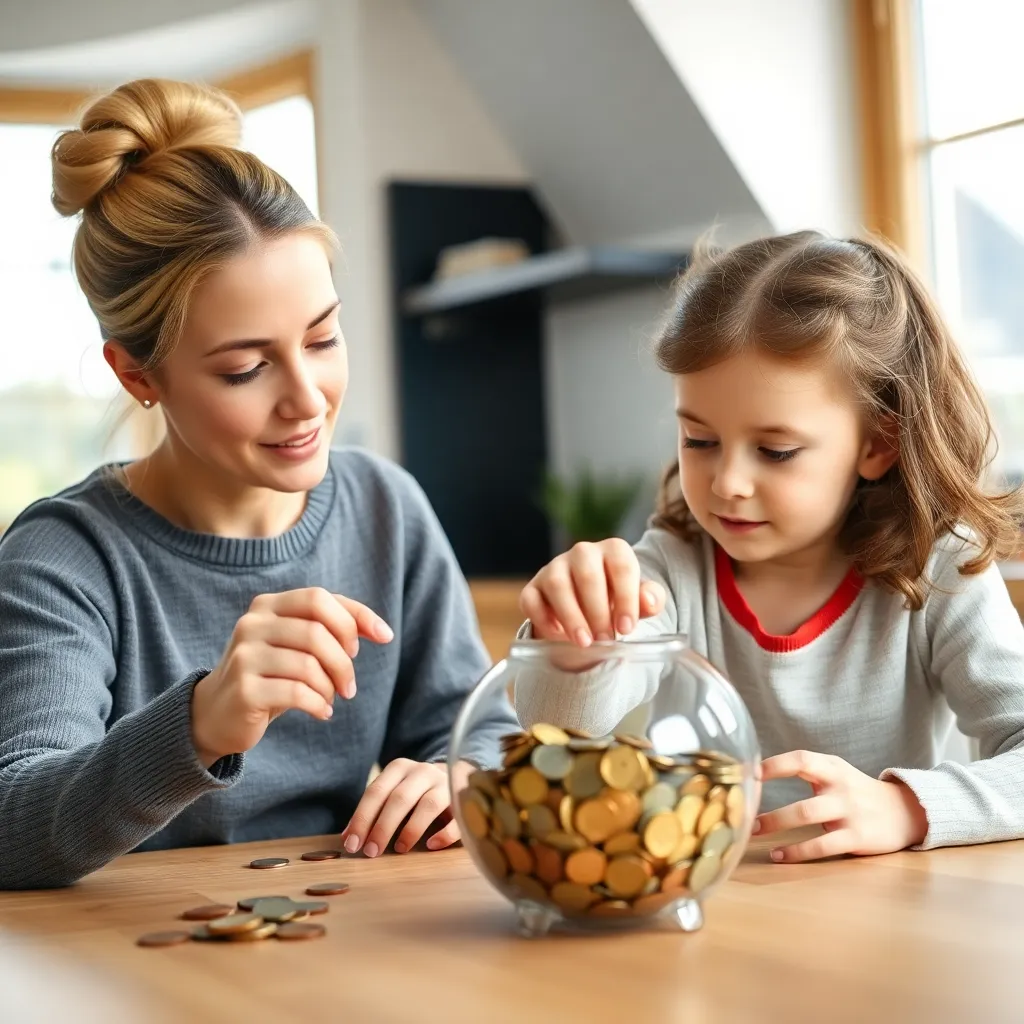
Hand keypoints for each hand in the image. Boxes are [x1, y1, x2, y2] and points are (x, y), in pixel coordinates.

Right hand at [191, 587, 392, 766]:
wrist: (215, 714)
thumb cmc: (270, 675)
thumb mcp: (297, 645)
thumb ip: (332, 628)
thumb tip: (383, 631)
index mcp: (267, 606)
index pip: (319, 598)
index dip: (357, 616)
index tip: (384, 638)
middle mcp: (251, 624)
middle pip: (317, 632)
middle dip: (344, 661)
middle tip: (349, 685)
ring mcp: (244, 656)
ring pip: (308, 664)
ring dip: (331, 686)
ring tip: (331, 699)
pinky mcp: (243, 689)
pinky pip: (296, 692)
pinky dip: (318, 703)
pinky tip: (322, 712)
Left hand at [341, 760, 472, 856]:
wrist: (454, 775)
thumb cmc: (414, 793)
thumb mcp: (391, 794)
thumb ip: (372, 812)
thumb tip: (348, 837)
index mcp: (400, 768)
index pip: (376, 791)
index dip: (362, 819)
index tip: (352, 845)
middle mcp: (423, 772)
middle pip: (400, 798)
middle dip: (382, 827)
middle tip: (371, 852)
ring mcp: (445, 784)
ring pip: (428, 805)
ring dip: (411, 829)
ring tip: (399, 849)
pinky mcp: (464, 801)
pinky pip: (456, 817)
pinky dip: (443, 833)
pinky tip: (431, 845)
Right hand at [519, 539, 665, 645]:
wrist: (588, 607)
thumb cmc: (617, 600)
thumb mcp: (639, 600)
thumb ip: (650, 599)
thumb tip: (649, 602)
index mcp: (613, 550)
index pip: (622, 566)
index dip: (626, 598)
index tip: (626, 628)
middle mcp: (582, 553)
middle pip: (588, 575)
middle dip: (597, 611)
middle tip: (605, 639)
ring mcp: (555, 567)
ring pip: (557, 584)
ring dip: (571, 616)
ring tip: (584, 642)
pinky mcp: (534, 586)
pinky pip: (531, 599)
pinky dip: (543, 619)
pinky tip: (559, 635)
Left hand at [754, 750, 928, 862]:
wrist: (905, 811)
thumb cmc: (857, 791)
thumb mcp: (836, 772)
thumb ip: (807, 770)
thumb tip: (759, 775)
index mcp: (831, 767)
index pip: (800, 759)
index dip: (774, 765)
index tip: (749, 773)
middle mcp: (840, 788)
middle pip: (801, 800)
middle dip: (770, 812)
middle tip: (744, 816)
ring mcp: (849, 813)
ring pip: (808, 819)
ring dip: (777, 826)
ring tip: (754, 833)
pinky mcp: (856, 837)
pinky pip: (822, 846)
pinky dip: (797, 852)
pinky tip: (779, 855)